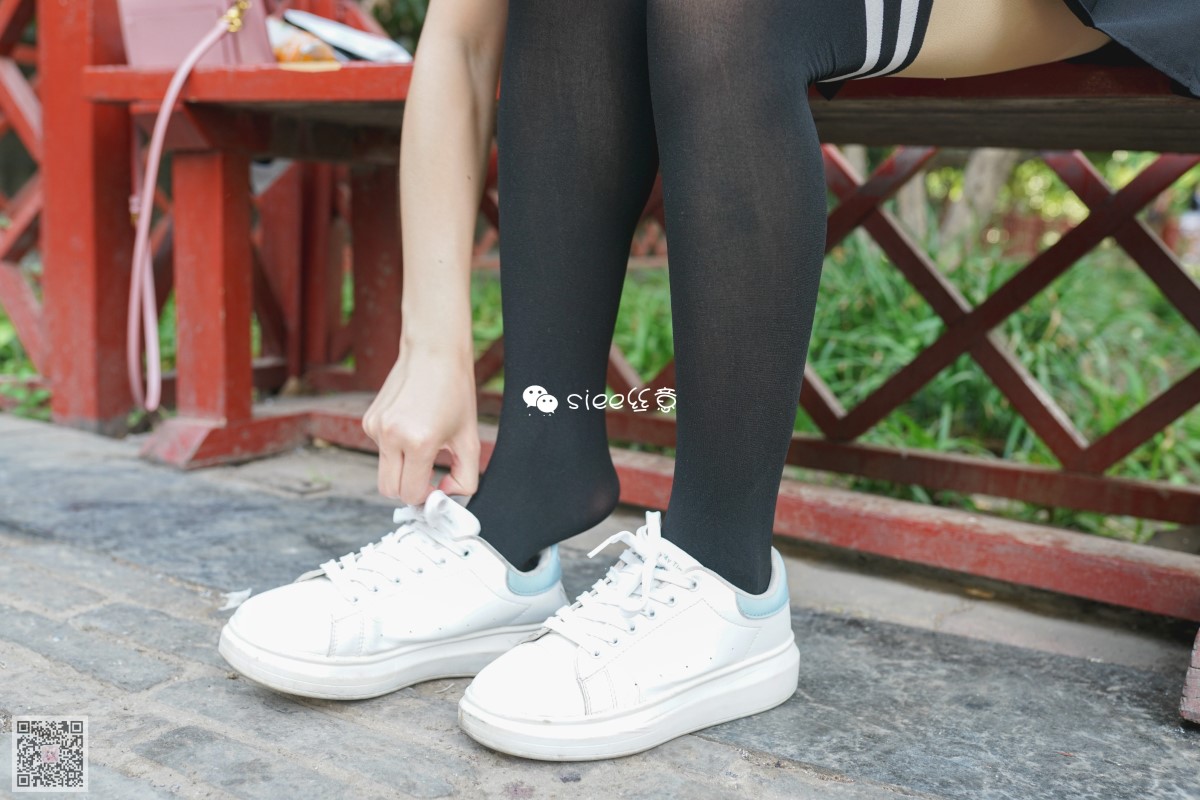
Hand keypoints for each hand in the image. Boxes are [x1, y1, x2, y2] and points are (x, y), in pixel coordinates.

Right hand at [362, 345, 479, 505]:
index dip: (425, 497)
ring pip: (384, 470)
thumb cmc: (455, 392)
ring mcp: (375, 427)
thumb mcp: (470, 439)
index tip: (436, 490)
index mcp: (417, 442)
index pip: (410, 493)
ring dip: (402, 468)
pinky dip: (394, 448)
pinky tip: (410, 426)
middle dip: (408, 490)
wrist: (433, 352)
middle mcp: (391, 436)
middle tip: (427, 479)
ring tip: (423, 443)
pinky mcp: (369, 420)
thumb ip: (465, 477)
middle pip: (389, 490)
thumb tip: (445, 495)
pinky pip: (380, 449)